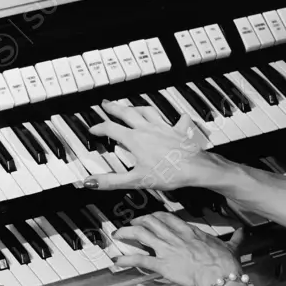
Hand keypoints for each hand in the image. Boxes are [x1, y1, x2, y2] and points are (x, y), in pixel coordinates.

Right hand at [84, 100, 214, 190]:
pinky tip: (180, 117)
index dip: (99, 128)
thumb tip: (90, 182)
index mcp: (135, 140)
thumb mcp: (135, 181)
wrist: (196, 169)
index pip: (111, 129)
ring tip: (132, 107)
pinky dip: (178, 118)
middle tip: (106, 104)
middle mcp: (148, 130)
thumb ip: (111, 181)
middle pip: (127, 113)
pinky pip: (178, 121)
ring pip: (148, 111)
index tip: (93, 130)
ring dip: (138, 108)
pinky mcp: (178, 132)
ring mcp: (164, 128)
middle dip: (114, 108)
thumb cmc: (168, 174)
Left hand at [112, 211, 244, 285]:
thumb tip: (242, 233)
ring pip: (141, 234)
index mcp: (190, 231)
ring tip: (118, 234)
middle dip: (138, 220)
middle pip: (151, 221)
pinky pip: (140, 259)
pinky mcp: (162, 265)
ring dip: (127, 233)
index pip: (167, 217)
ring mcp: (167, 249)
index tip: (151, 217)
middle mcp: (175, 236)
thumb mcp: (230, 247)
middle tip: (131, 223)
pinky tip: (116, 260)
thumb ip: (234, 239)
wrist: (221, 276)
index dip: (155, 216)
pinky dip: (126, 259)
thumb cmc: (225, 263)